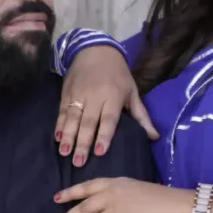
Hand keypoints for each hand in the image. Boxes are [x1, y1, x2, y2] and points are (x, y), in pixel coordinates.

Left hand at [53, 176, 197, 212]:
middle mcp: (112, 195)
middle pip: (83, 208)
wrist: (176, 207)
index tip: (57, 198)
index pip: (86, 186)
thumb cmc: (161, 199)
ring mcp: (116, 210)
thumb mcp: (136, 188)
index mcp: (115, 183)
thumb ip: (120, 194)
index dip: (70, 193)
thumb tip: (109, 206)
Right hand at [56, 44, 158, 164]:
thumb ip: (141, 116)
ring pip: (72, 118)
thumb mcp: (132, 92)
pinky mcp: (66, 93)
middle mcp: (94, 96)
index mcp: (113, 96)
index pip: (108, 119)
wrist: (95, 50)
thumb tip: (155, 137)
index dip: (104, 135)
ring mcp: (78, 94)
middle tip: (79, 162)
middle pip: (88, 122)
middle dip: (82, 142)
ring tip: (64, 152)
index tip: (100, 151)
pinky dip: (59, 124)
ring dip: (67, 136)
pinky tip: (57, 138)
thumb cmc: (118, 74)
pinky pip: (62, 111)